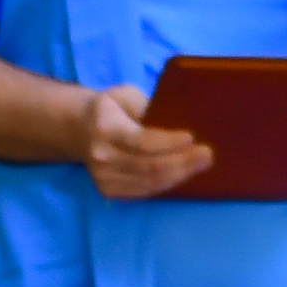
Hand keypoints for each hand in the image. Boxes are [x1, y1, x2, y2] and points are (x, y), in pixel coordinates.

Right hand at [84, 85, 221, 199]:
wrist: (79, 129)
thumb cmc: (111, 108)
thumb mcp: (125, 95)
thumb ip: (147, 106)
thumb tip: (178, 119)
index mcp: (105, 129)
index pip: (142, 141)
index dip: (169, 143)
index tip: (192, 137)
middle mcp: (102, 157)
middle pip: (150, 166)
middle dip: (182, 162)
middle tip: (207, 154)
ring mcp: (103, 178)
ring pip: (150, 182)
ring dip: (180, 174)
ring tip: (201, 163)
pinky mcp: (109, 191)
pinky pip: (145, 191)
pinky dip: (168, 183)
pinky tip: (184, 173)